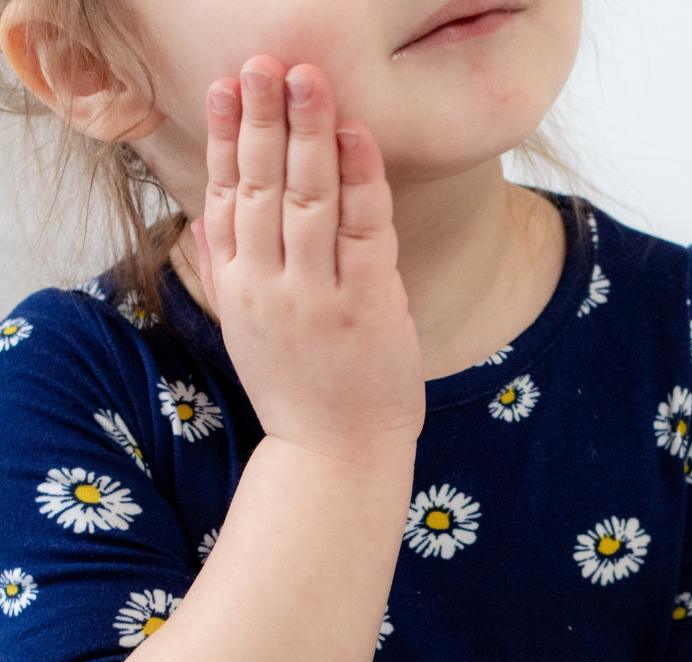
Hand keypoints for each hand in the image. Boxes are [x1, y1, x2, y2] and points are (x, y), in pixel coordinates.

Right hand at [191, 55, 426, 465]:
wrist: (336, 453)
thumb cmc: (299, 387)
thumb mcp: (248, 330)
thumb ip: (227, 270)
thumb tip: (208, 213)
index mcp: (238, 287)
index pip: (226, 196)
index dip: (229, 138)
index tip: (226, 84)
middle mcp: (270, 287)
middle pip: (264, 188)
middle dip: (265, 119)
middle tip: (267, 60)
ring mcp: (318, 298)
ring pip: (309, 200)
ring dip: (309, 134)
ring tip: (309, 78)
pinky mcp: (366, 308)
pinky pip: (363, 233)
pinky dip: (361, 182)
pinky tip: (357, 138)